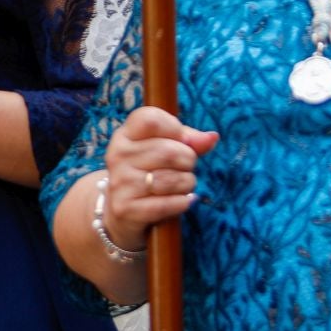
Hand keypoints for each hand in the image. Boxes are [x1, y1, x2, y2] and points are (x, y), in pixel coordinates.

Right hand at [101, 105, 217, 251]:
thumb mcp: (163, 149)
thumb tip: (212, 137)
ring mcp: (120, 182)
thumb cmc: (148, 173)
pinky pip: (169, 203)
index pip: (151, 119)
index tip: (180, 140)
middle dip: (188, 161)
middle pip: (169, 151)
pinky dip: (182, 203)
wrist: (121, 211)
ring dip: (187, 184)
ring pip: (173, 179)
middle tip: (184, 168)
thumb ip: (188, 140)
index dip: (175, 129)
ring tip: (180, 186)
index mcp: (125, 135)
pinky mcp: (126, 208)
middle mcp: (118, 155)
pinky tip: (180, 201)